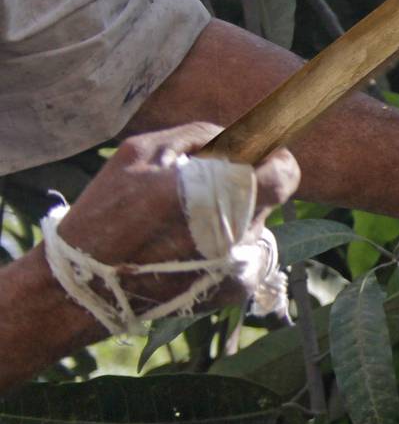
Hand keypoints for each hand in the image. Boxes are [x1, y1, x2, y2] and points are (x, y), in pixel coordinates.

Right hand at [54, 122, 299, 316]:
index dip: (275, 159)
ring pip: (256, 225)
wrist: (88, 285)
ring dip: (234, 218)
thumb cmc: (108, 211)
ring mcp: (241, 264)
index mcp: (216, 192)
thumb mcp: (141, 153)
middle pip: (271, 198)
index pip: (284, 172)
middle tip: (214, 187)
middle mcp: (238, 232)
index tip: (258, 155)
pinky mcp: (235, 288)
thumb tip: (241, 135)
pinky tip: (186, 251)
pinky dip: (226, 247)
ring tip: (186, 226)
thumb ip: (200, 136)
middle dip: (249, 186)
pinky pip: (245, 254)